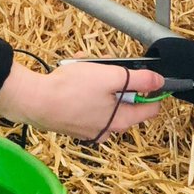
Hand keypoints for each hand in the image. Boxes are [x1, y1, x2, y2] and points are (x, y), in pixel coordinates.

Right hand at [0, 57, 164, 141]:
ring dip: (97, 78)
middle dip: (117, 78)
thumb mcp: (111, 77)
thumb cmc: (71, 90)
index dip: (153, 90)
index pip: (150, 109)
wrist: (34, 101)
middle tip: (105, 63)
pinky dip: (83, 87)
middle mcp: (107, 129)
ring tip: (83, 63)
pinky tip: (72, 73)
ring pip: (103, 98)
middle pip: (124, 100)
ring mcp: (88, 128)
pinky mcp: (72, 122)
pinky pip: (86, 102)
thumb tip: (159, 81)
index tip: (148, 76)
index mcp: (121, 121)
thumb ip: (139, 79)